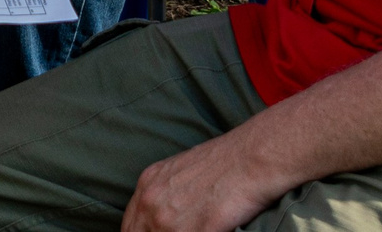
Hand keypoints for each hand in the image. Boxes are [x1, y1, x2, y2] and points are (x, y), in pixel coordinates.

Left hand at [123, 126, 283, 231]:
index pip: (129, 228)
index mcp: (147, 185)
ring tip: (198, 230)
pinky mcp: (198, 230)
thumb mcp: (179, 172)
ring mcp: (172, 219)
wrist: (252, 156)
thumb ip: (164, 197)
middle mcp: (152, 202)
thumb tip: (161, 221)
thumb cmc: (225, 162)